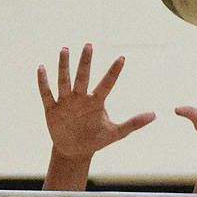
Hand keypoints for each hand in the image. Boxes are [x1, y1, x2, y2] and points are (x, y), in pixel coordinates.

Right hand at [37, 44, 155, 161]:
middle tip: (89, 45)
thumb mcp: (116, 133)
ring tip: (65, 49)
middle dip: (86, 62)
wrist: (75, 151)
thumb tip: (154, 115)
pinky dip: (44, 83)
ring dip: (64, 66)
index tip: (122, 58)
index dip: (114, 72)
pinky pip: (47, 93)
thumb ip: (134, 123)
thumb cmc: (96, 139)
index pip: (107, 83)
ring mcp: (66, 102)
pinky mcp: (52, 109)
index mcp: (96, 102)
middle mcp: (81, 97)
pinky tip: (42, 68)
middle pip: (83, 76)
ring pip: (65, 81)